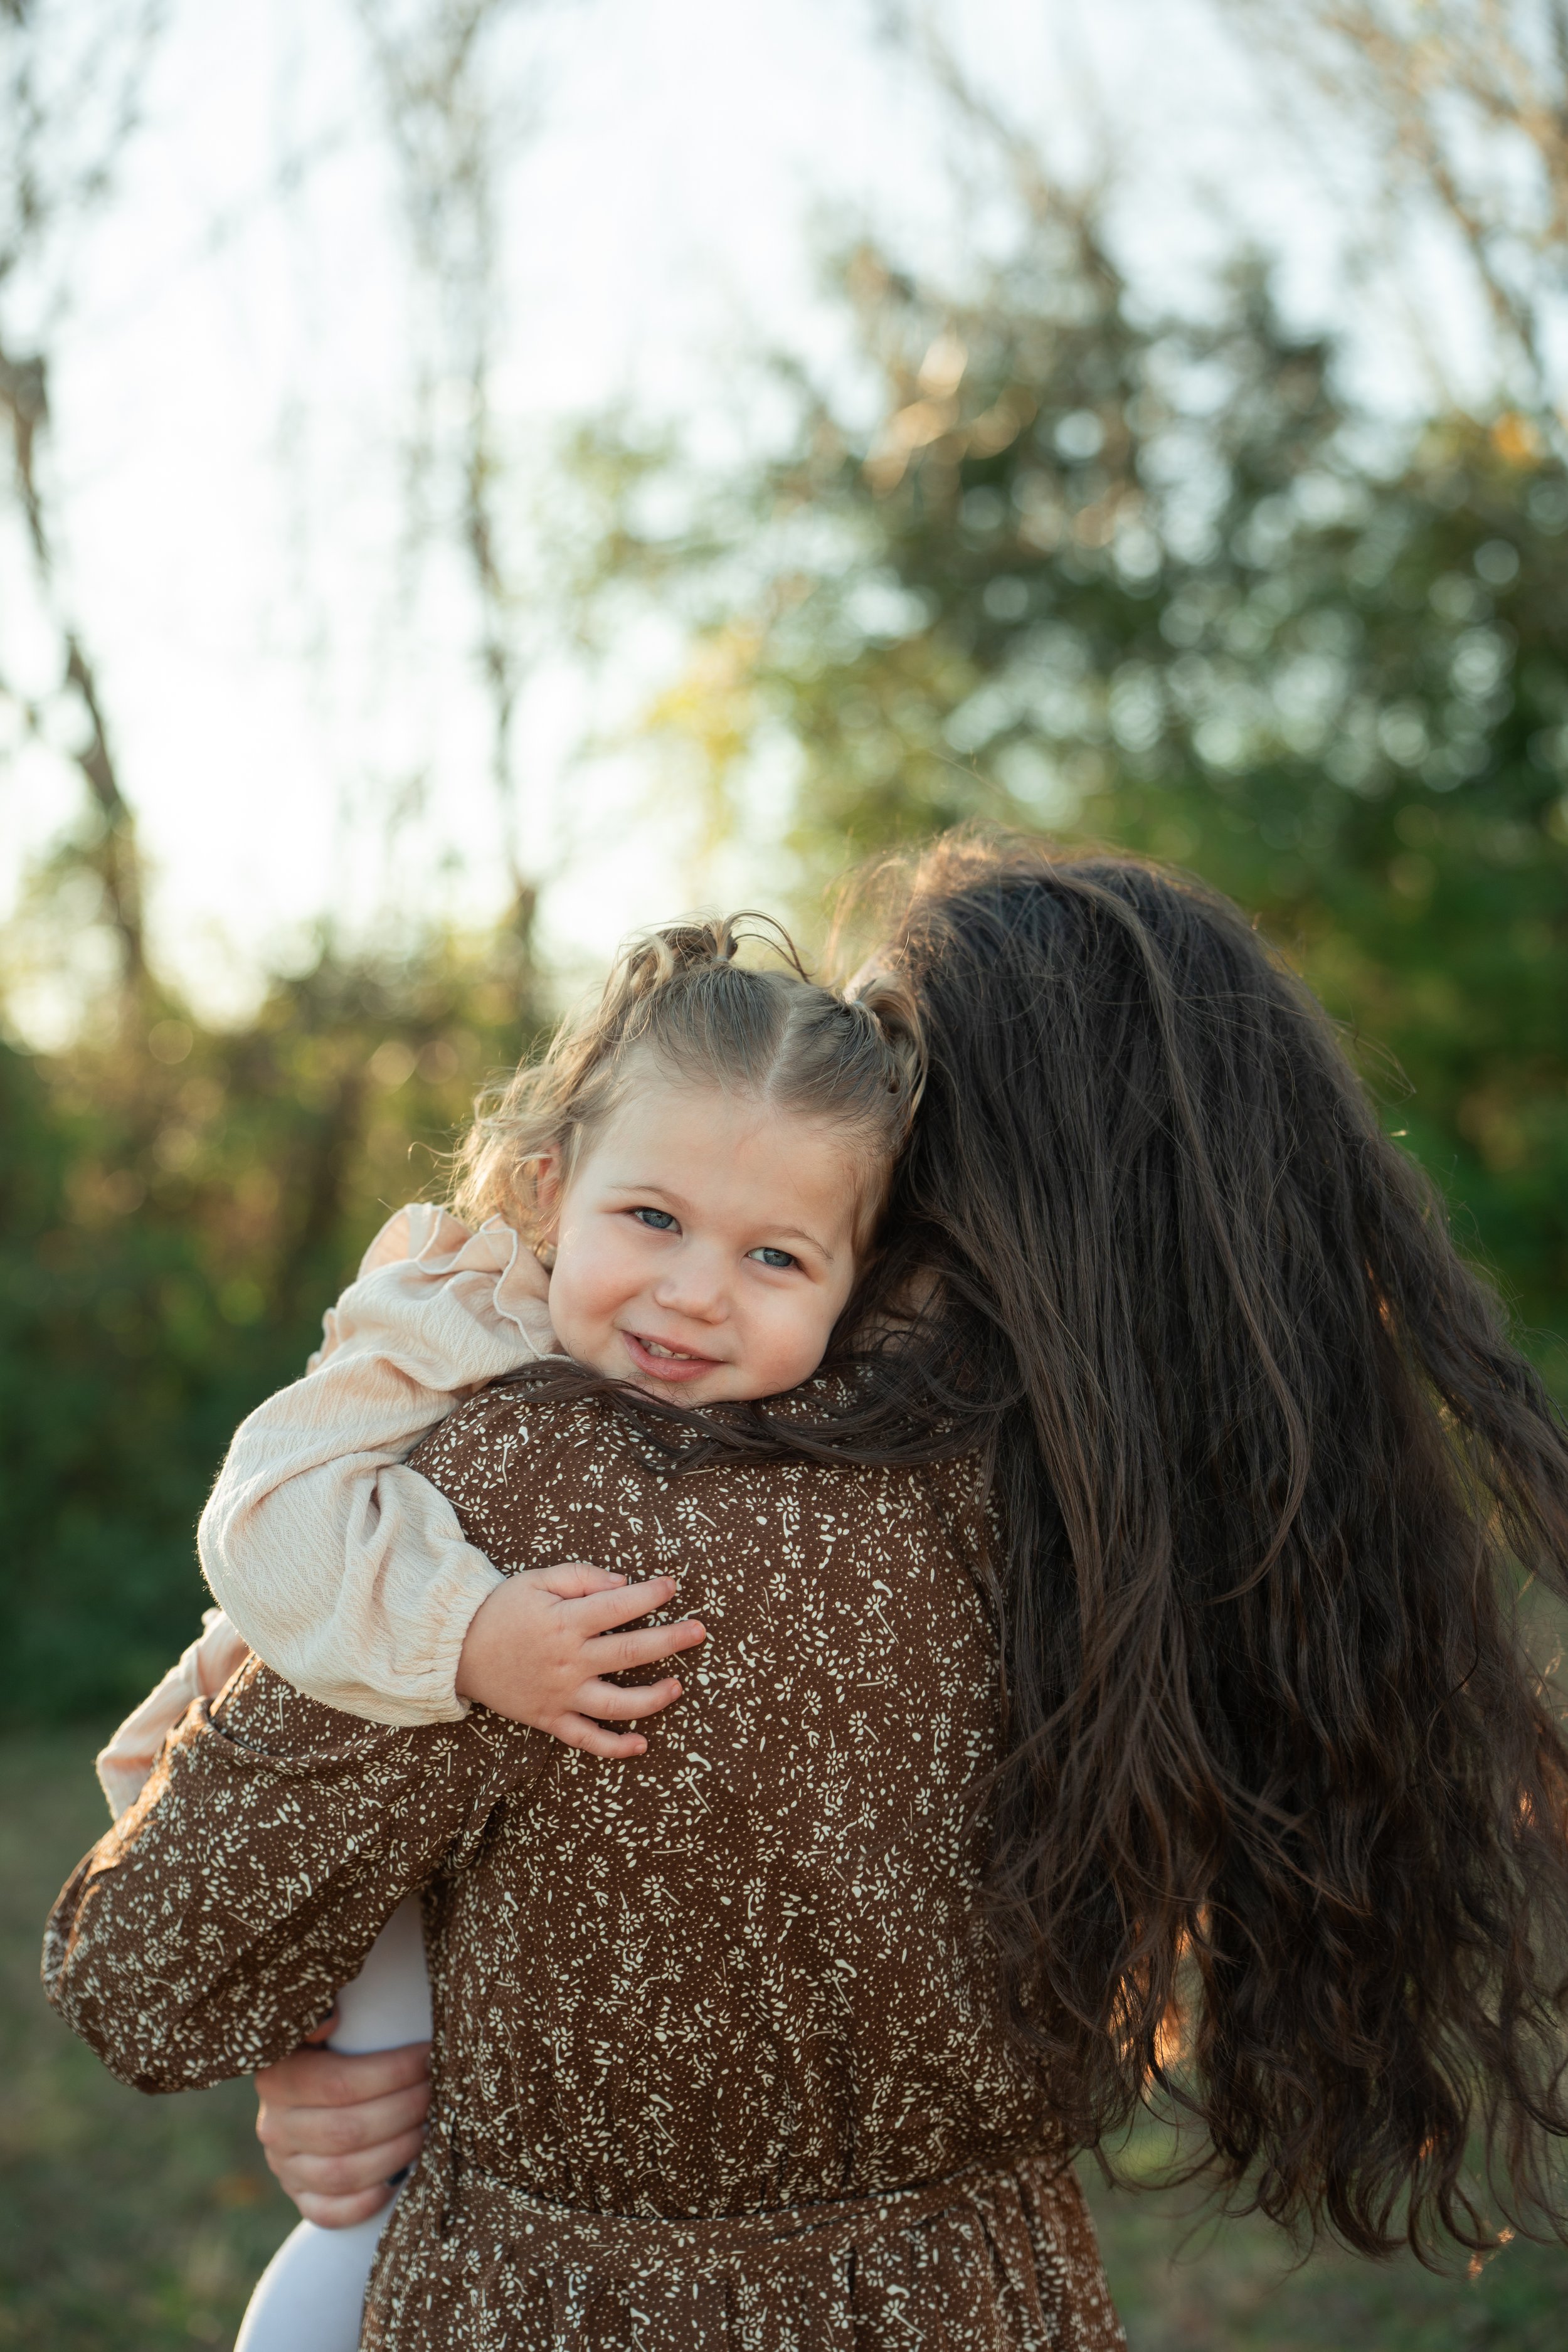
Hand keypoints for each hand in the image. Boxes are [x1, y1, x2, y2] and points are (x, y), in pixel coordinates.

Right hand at [254, 2018, 431, 2227]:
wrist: (317, 2094)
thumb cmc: (344, 2046)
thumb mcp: (334, 2022)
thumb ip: (328, 2010)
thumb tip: (331, 2018)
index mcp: (278, 2077)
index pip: (340, 2083)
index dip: (393, 2073)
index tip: (430, 2056)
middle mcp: (273, 2125)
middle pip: (347, 2131)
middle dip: (404, 2111)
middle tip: (439, 2092)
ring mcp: (284, 2167)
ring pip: (343, 2174)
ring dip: (396, 2152)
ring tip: (430, 2128)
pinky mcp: (299, 2198)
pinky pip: (330, 2213)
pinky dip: (368, 2200)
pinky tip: (398, 2180)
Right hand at [455, 1560, 704, 1755]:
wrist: (455, 1650)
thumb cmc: (501, 1609)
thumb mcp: (538, 1580)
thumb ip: (582, 1576)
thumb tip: (624, 1582)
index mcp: (566, 1621)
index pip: (621, 1606)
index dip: (651, 1595)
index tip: (673, 1587)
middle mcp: (569, 1660)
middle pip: (631, 1652)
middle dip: (671, 1641)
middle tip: (699, 1632)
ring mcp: (561, 1694)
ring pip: (617, 1703)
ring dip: (653, 1697)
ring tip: (678, 1686)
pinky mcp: (550, 1718)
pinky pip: (586, 1739)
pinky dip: (614, 1746)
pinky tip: (641, 1743)